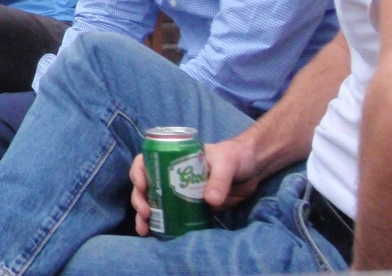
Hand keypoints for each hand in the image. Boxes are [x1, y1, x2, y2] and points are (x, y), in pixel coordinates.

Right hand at [129, 136, 260, 235]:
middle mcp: (171, 175)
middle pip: (146, 186)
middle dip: (139, 200)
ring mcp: (179, 192)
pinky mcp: (191, 208)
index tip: (142, 186)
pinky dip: (163, 226)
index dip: (138, 174)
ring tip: (144, 230)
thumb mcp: (226, 163)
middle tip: (145, 214)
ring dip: (145, 217)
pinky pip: (173, 216)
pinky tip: (156, 235)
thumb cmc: (235, 156)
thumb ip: (219, 180)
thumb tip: (210, 201)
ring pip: (155, 203)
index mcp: (173, 158)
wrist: (253, 169)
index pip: (146, 162)